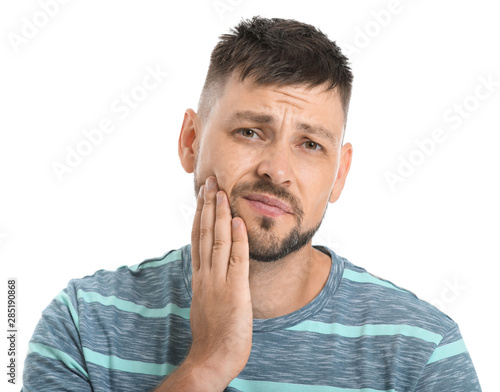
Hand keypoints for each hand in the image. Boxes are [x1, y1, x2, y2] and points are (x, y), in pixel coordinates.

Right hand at [185, 176, 252, 389]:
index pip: (197, 238)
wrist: (212, 357)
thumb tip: (208, 269)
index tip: (202, 195)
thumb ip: (207, 283)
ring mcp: (218, 281)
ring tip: (221, 192)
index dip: (200, 214)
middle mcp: (206, 274)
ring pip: (217, 240)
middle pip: (204, 233)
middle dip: (207, 205)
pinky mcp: (234, 290)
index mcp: (200, 276)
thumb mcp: (205, 302)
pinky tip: (238, 221)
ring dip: (220, 214)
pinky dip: (237, 239)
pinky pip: (236, 259)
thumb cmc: (212, 334)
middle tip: (210, 182)